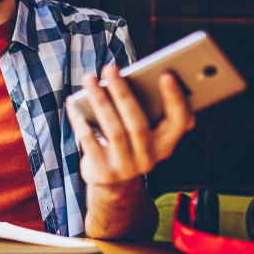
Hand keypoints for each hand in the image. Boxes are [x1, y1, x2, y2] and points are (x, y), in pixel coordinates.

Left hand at [66, 64, 194, 187]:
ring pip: (112, 129)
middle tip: (110, 68)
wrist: (114, 185)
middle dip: (122, 93)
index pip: (179, 121)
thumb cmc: (129, 143)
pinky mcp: (103, 171)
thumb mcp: (144, 132)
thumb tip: (127, 77)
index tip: (166, 74)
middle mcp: (149, 157)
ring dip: (100, 100)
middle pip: (137, 123)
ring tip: (89, 79)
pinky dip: (81, 119)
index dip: (175, 99)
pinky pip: (90, 140)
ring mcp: (126, 166)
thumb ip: (146, 109)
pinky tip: (74, 102)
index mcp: (166, 144)